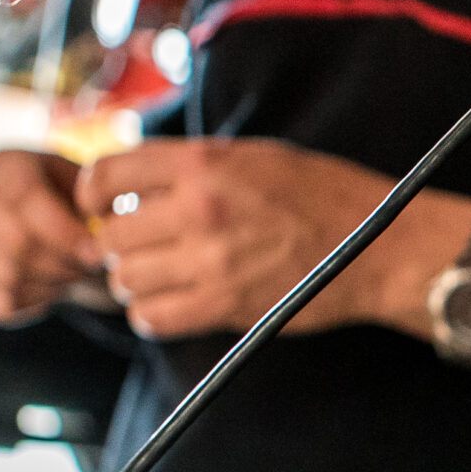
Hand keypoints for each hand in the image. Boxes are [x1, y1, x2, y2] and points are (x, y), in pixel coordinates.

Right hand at [0, 150, 104, 324]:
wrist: (48, 225)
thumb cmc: (77, 205)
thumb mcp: (92, 191)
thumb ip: (96, 205)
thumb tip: (96, 236)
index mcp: (6, 164)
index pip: (26, 201)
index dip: (66, 234)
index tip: (98, 255)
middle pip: (15, 242)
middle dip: (63, 263)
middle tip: (89, 270)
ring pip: (9, 275)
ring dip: (52, 284)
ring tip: (72, 275)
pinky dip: (34, 302)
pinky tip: (49, 287)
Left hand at [75, 138, 425, 339]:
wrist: (376, 244)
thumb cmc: (320, 194)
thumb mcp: (253, 155)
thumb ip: (192, 165)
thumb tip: (134, 182)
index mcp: (204, 163)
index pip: (107, 174)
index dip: (94, 192)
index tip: (103, 203)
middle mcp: (200, 209)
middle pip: (110, 234)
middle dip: (120, 241)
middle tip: (143, 243)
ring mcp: (211, 260)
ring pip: (127, 278)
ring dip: (136, 278)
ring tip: (163, 272)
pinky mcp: (225, 305)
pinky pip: (153, 316)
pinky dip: (153, 312)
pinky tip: (173, 300)